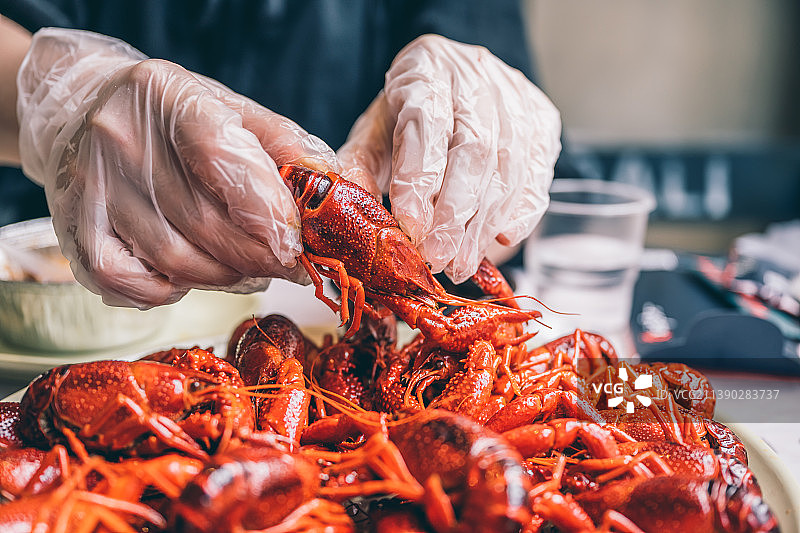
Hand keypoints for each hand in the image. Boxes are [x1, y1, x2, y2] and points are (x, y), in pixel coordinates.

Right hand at [17, 28, 338, 306]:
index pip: (222, 159)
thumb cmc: (175, 117)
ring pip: (176, 261)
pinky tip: (189, 276)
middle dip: (260, 256)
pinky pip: (132, 286)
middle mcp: (120, 138)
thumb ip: (288, 148)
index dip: (267, 212)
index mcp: (168, 96)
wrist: (83, 110)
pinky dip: (171, 292)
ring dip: (226, 277)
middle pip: (205, 223)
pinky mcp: (75, 230)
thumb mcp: (235, 112)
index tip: (298, 243)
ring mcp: (91, 187)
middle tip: (287, 264)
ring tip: (248, 268)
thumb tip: (337, 193)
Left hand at [338, 34, 560, 282]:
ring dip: (484, 224)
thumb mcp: (373, 134)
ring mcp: (516, 96)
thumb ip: (359, 168)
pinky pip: (539, 174)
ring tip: (460, 263)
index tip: (410, 226)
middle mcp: (476, 74)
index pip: (426, 123)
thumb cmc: (406, 115)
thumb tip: (355, 213)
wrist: (451, 87)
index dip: (420, 177)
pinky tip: (501, 239)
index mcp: (425, 67)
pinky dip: (522, 212)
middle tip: (437, 258)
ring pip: (509, 167)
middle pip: (475, 148)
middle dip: (455, 212)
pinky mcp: (542, 121)